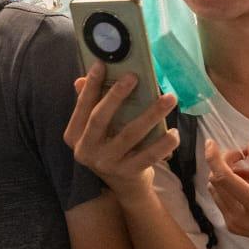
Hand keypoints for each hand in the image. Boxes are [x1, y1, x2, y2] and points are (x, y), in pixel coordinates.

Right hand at [65, 65, 179, 197]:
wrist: (122, 184)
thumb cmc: (108, 145)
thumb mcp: (95, 129)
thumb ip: (89, 105)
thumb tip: (83, 79)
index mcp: (74, 136)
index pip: (82, 107)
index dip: (91, 86)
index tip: (102, 64)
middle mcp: (86, 151)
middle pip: (100, 119)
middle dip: (117, 95)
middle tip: (135, 76)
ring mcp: (107, 163)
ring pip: (130, 135)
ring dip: (151, 114)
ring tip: (169, 98)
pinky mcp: (128, 172)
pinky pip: (148, 156)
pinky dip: (163, 144)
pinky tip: (174, 133)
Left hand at [203, 141, 248, 248]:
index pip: (224, 178)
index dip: (214, 158)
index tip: (211, 143)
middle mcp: (239, 218)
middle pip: (216, 182)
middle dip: (225, 163)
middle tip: (245, 156)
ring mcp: (235, 225)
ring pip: (216, 191)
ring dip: (227, 175)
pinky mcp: (235, 228)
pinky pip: (221, 200)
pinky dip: (229, 187)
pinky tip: (248, 184)